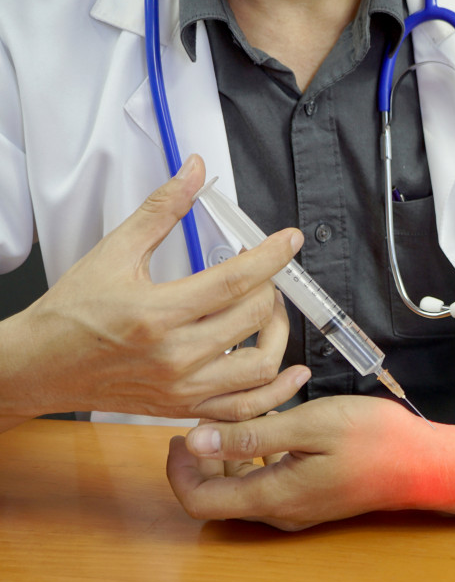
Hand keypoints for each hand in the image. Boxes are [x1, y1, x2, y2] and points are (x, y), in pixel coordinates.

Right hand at [1, 154, 308, 424]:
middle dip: (270, 288)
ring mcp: (181, 388)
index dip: (270, 257)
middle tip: (264, 275)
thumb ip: (161, 210)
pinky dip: (275, 392)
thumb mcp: (114, 252)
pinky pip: (245, 409)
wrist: (39, 366)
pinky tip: (290, 372)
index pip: (234, 280)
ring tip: (269, 314)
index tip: (290, 242)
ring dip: (278, 335)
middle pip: (252, 318)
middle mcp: (174, 356)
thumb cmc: (72, 313)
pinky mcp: (184, 408)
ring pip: (260, 367)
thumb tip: (194, 172)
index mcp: (157, 313)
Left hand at [166, 397, 425, 529]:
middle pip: (217, 496)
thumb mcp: (309, 425)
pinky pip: (268, 482)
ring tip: (241, 414)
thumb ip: (250, 435)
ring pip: (242, 489)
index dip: (177, 471)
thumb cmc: (375, 439)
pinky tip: (273, 426)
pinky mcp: (314, 496)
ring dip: (230, 455)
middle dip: (202, 459)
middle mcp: (281, 510)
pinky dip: (257, 456)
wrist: (426, 464)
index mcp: (273, 496)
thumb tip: (195, 442)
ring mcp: (299, 507)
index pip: (199, 501)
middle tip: (206, 417)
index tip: (179, 434)